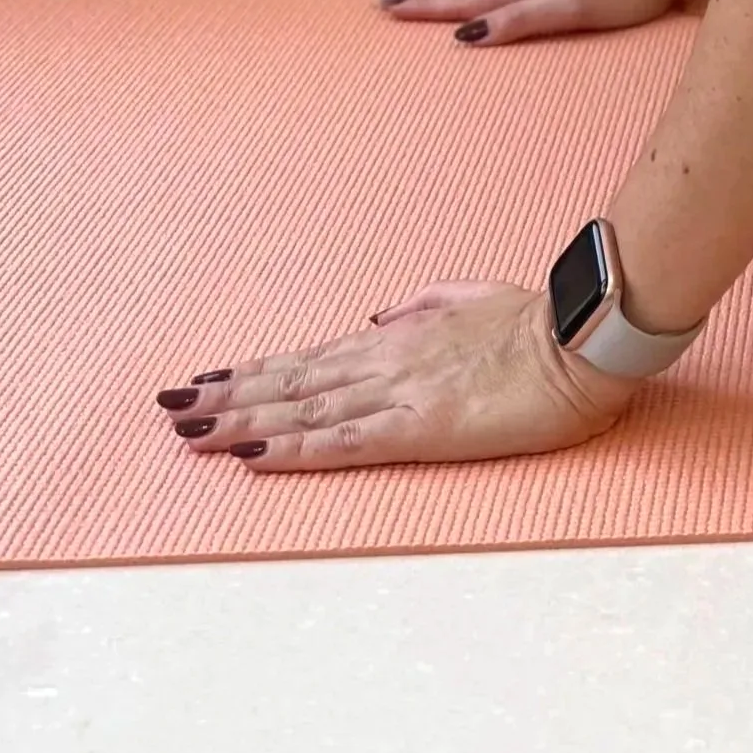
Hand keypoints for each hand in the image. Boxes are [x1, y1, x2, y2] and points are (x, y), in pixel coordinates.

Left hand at [152, 282, 641, 473]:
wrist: (582, 339)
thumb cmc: (538, 322)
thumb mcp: (470, 297)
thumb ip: (422, 304)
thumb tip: (375, 316)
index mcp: (399, 338)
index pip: (310, 358)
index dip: (254, 372)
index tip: (206, 380)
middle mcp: (386, 362)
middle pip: (291, 382)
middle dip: (226, 397)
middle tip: (170, 410)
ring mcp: (399, 393)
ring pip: (303, 409)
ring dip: (242, 421)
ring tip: (190, 431)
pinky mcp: (420, 427)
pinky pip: (344, 441)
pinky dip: (294, 448)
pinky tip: (255, 456)